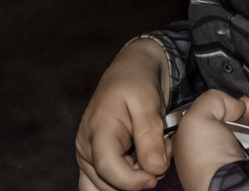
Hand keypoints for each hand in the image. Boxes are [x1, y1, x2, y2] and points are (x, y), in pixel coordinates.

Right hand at [76, 39, 171, 190]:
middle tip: (162, 150)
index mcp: (98, 129)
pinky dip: (125, 180)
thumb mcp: (149, 101)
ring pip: (107, 187)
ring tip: (152, 153)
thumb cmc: (138, 80)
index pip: (108, 169)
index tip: (156, 173)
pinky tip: (140, 162)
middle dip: (139, 177)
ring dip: (133, 179)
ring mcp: (87, 155)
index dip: (133, 180)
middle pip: (109, 183)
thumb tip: (155, 169)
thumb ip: (151, 136)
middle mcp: (86, 146)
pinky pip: (105, 184)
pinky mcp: (93, 160)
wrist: (132, 69)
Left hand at [173, 91, 248, 190]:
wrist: (232, 185)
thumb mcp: (195, 118)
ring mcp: (238, 157)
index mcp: (196, 142)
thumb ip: (213, 100)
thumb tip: (234, 104)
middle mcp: (217, 150)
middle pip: (237, 119)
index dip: (224, 104)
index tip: (232, 102)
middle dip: (247, 109)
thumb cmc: (207, 160)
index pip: (212, 114)